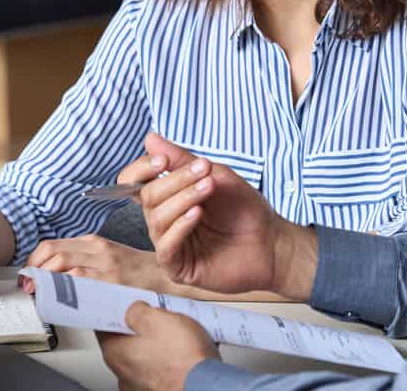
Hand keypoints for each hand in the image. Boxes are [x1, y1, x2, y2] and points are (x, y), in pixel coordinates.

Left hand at [22, 235, 169, 292]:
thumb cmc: (141, 272)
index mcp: (96, 242)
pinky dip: (62, 288)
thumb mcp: (111, 258)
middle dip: (33, 269)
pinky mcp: (111, 281)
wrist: (168, 279)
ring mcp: (104, 265)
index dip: (33, 260)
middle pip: (52, 252)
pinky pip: (79, 281)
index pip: (52, 245)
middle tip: (27, 284)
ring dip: (43, 279)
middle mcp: (98, 250)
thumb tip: (54, 276)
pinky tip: (56, 297)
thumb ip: (85, 262)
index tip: (27, 274)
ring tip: (37, 293)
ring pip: (62, 264)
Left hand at [98, 301, 219, 390]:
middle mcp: (123, 373)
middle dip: (140, 328)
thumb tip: (133, 309)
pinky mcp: (160, 390)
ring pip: (144, 357)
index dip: (114, 311)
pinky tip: (184, 352)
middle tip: (158, 317)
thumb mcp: (155, 317)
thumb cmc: (181, 358)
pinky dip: (169, 360)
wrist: (206, 386)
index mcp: (115, 352)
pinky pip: (160, 369)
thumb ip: (136, 310)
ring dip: (156, 345)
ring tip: (176, 334)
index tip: (124, 304)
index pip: (103, 326)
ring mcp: (140, 386)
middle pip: (124, 342)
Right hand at [122, 133, 317, 297]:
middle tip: (204, 171)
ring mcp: (170, 245)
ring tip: (208, 188)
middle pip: (147, 197)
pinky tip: (197, 214)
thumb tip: (150, 138)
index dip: (142, 169)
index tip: (163, 160)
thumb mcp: (214, 175)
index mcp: (168, 198)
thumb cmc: (244, 209)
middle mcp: (164, 220)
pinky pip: (166, 247)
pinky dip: (180, 226)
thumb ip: (181, 160)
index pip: (135, 182)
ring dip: (182, 198)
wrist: (271, 241)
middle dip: (174, 181)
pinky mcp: (178, 268)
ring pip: (156, 219)